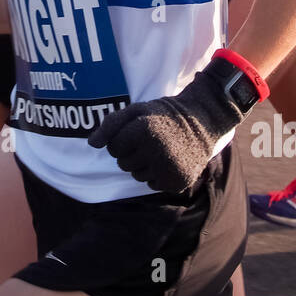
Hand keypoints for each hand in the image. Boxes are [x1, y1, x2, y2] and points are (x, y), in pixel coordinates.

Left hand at [88, 57, 258, 192]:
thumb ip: (111, 124)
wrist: (202, 121)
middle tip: (148, 141)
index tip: (135, 132)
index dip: (121, 140)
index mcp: (143, 130)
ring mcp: (168, 168)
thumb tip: (92, 144)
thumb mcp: (136, 110)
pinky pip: (152, 185)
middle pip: (122, 164)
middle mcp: (156, 151)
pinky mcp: (177, 182)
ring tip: (159, 150)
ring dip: (142, 165)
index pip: (112, 148)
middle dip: (130, 153)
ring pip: (137, 176)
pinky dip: (156, 175)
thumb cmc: (163, 115)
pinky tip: (168, 161)